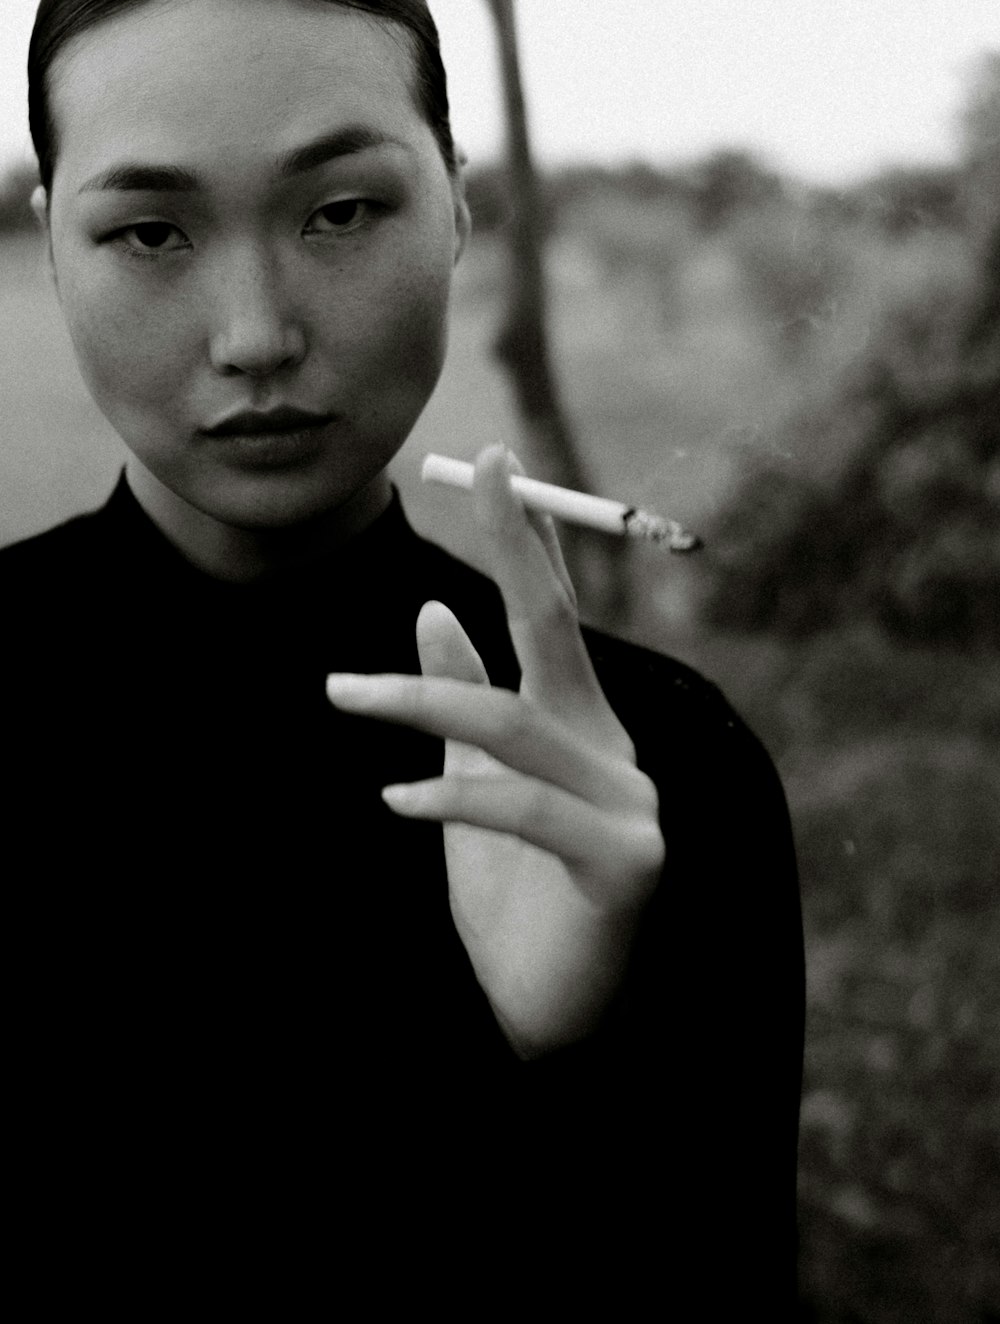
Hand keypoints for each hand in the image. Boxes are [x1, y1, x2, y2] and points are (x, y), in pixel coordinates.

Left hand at [326, 444, 663, 1057]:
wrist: (538, 1017)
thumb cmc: (509, 896)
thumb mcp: (469, 783)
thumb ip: (461, 698)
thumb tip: (431, 607)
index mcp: (580, 724)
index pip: (549, 614)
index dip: (523, 539)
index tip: (492, 462)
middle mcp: (614, 750)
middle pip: (555, 630)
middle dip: (515, 545)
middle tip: (476, 467)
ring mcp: (630, 807)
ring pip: (514, 723)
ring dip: (420, 700)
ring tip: (339, 693)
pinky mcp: (625, 868)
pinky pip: (529, 811)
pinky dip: (456, 799)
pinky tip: (396, 802)